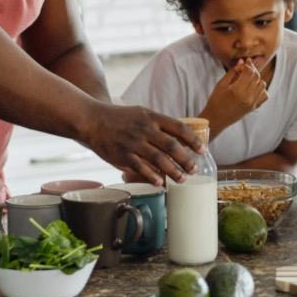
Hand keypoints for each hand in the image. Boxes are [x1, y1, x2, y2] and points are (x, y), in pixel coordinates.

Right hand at [85, 105, 203, 186]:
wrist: (93, 120)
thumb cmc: (121, 118)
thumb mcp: (143, 114)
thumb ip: (160, 125)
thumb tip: (180, 139)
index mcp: (152, 118)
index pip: (179, 128)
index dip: (193, 140)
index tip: (203, 150)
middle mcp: (145, 130)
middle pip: (172, 146)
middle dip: (186, 160)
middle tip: (194, 170)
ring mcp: (134, 143)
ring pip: (159, 159)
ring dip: (173, 171)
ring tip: (182, 179)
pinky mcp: (123, 155)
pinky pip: (140, 168)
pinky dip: (152, 176)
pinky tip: (160, 183)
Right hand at [202, 59, 267, 133]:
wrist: (216, 119)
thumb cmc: (216, 100)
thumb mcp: (221, 84)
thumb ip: (233, 71)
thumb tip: (242, 61)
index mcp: (237, 90)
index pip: (249, 71)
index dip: (246, 65)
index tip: (240, 66)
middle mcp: (247, 97)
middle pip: (257, 76)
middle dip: (252, 69)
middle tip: (245, 68)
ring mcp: (252, 103)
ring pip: (262, 84)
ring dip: (256, 79)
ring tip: (247, 79)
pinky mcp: (254, 107)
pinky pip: (264, 95)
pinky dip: (261, 89)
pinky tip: (252, 88)